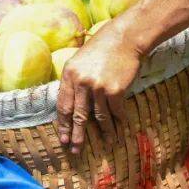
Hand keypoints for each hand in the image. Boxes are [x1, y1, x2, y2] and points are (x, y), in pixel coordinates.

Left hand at [57, 22, 142, 153]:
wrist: (125, 38)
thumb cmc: (102, 47)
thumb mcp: (80, 60)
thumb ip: (74, 80)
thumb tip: (72, 104)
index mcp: (69, 74)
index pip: (63, 105)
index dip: (63, 124)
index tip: (63, 138)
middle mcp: (81, 82)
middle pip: (78, 115)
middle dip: (77, 135)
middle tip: (76, 150)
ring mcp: (98, 87)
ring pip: (99, 117)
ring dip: (104, 132)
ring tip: (107, 143)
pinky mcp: (115, 90)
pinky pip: (116, 112)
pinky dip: (119, 122)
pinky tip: (121, 130)